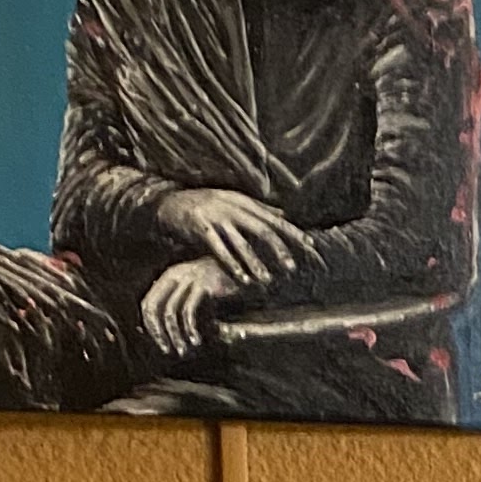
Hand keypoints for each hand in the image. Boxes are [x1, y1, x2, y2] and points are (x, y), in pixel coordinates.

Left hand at [139, 258, 237, 354]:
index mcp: (170, 275)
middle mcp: (176, 273)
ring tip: (183, 349)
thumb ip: (179, 301)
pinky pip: (188, 311)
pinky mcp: (204, 284)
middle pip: (153, 306)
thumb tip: (160, 328)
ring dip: (175, 334)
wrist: (247, 272)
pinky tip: (196, 340)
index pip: (148, 303)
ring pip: (169, 312)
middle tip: (167, 349)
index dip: (150, 325)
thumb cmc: (223, 286)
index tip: (160, 342)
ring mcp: (189, 277)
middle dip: (158, 331)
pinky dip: (190, 328)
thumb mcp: (196, 290)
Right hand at [169, 188, 305, 283]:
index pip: (274, 218)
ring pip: (240, 242)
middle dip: (278, 250)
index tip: (311, 246)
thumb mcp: (234, 202)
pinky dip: (231, 264)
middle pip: (261, 230)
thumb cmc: (207, 205)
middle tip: (291, 268)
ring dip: (255, 263)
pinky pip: (218, 249)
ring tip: (266, 280)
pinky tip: (241, 277)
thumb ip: (258, 209)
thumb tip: (285, 214)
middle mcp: (233, 207)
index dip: (293, 232)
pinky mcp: (200, 228)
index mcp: (244, 202)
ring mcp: (216, 217)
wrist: (170, 202)